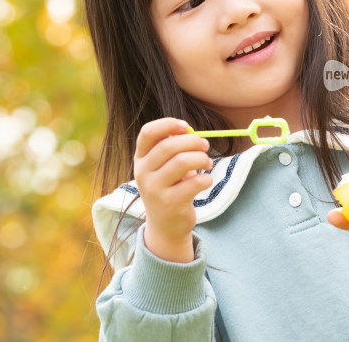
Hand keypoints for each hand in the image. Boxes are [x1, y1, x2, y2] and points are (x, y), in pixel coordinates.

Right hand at [134, 118, 213, 262]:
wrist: (165, 226)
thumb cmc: (169, 188)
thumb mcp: (163, 167)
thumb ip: (172, 148)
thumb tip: (189, 130)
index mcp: (140, 159)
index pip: (147, 133)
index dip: (167, 124)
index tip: (185, 126)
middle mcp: (143, 173)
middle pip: (168, 146)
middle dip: (192, 142)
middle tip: (204, 146)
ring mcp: (155, 189)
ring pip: (182, 162)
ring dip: (201, 158)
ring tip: (208, 163)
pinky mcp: (170, 204)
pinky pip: (194, 183)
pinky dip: (206, 178)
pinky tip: (206, 180)